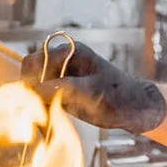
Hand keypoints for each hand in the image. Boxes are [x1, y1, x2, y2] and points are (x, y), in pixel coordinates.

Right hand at [21, 39, 166, 134]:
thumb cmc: (121, 98)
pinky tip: (58, 114)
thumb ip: (66, 89)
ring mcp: (61, 75)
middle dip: (32, 90)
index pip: (33, 62)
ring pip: (33, 85)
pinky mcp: (62, 90)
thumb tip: (35, 89)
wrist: (138, 109)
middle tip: (46, 107)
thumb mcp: (95, 94)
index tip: (39, 100)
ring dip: (37, 100)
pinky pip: (42, 96)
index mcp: (70, 51)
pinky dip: (43, 106)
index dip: (31, 81)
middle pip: (29, 72)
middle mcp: (63, 60)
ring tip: (56, 111)